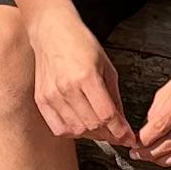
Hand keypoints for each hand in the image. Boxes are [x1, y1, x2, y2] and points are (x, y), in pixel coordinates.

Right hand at [31, 9, 134, 145]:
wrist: (51, 31)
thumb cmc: (80, 44)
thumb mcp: (107, 66)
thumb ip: (114, 96)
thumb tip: (122, 123)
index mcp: (87, 76)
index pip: (107, 115)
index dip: (121, 131)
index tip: (128, 138)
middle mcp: (67, 88)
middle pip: (92, 125)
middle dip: (109, 134)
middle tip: (117, 132)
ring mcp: (52, 95)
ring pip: (76, 130)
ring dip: (92, 134)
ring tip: (100, 127)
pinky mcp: (41, 99)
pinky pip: (59, 128)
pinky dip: (73, 132)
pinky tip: (81, 124)